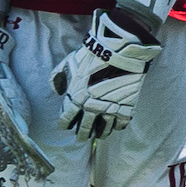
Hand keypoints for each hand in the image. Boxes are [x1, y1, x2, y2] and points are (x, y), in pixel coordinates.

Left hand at [49, 10, 160, 138]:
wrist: (118, 50)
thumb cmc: (91, 55)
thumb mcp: (68, 63)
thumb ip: (58, 78)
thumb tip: (58, 90)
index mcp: (75, 99)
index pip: (66, 120)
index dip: (65, 124)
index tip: (66, 126)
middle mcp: (91, 107)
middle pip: (85, 129)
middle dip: (82, 134)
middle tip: (82, 136)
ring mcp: (110, 108)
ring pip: (104, 129)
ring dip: (101, 133)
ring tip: (100, 135)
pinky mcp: (127, 105)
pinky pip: (122, 122)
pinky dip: (118, 125)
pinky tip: (116, 124)